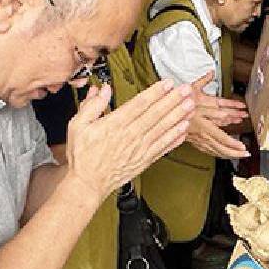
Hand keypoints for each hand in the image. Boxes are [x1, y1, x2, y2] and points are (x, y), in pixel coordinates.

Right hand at [66, 80, 193, 196]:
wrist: (88, 184)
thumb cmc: (83, 156)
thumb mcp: (77, 126)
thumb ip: (92, 106)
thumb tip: (102, 90)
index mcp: (114, 124)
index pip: (140, 104)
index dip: (156, 92)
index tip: (168, 83)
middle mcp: (130, 136)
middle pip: (156, 115)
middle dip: (173, 101)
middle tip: (186, 90)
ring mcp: (139, 149)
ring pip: (163, 130)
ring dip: (178, 117)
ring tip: (190, 106)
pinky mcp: (144, 161)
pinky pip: (163, 148)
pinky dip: (174, 139)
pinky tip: (184, 130)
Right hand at [183, 71, 248, 159]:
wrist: (160, 117)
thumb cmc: (175, 103)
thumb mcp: (189, 89)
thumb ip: (203, 82)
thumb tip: (211, 73)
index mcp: (202, 124)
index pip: (221, 137)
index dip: (233, 144)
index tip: (242, 147)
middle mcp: (201, 134)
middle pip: (220, 148)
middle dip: (234, 152)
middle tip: (246, 154)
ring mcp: (197, 140)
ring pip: (215, 151)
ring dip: (228, 154)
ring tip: (239, 155)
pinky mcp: (194, 141)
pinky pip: (208, 151)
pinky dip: (218, 153)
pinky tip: (223, 155)